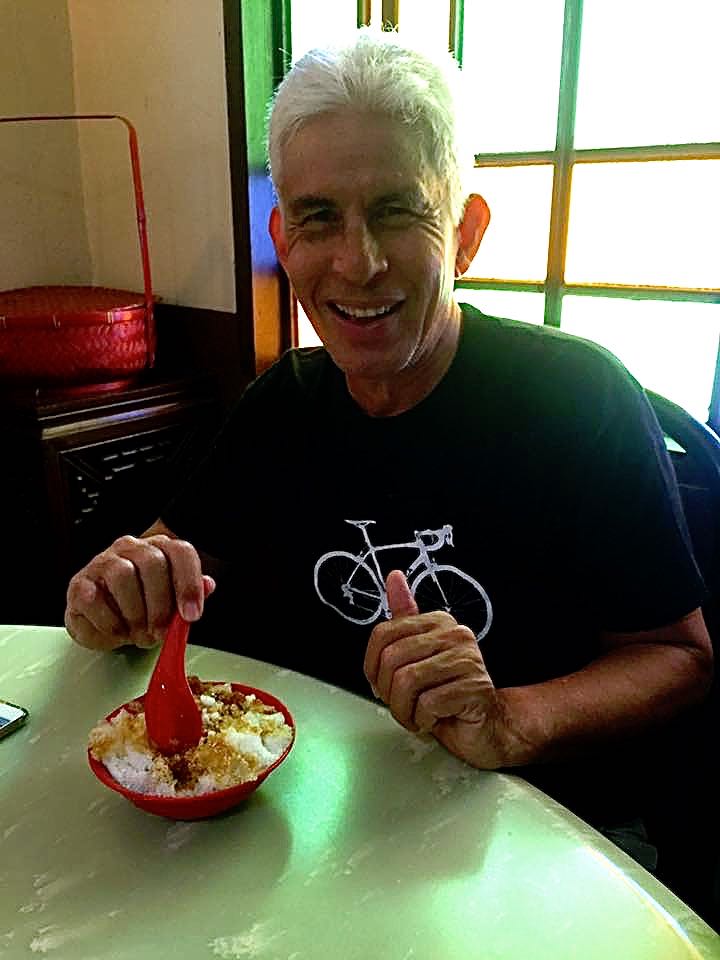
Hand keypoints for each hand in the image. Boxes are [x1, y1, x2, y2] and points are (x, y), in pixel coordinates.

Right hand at [65, 534, 214, 650]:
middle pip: (152, 563)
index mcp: (160, 549)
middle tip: (159, 633)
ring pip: (122, 575)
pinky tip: (117, 631)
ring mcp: (103, 562)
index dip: (189, 584)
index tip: (191, 616)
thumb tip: (208, 585)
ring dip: (134, 613)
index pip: (181, 552)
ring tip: (137, 633)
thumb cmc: (144, 607)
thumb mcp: (173, 603)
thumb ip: (192, 594)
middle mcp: (131, 548)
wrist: (106, 618)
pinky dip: (108, 621)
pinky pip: (92, 597)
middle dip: (160, 605)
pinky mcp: (79, 583)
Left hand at [364, 570, 507, 768]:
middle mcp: (455, 635)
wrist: (486, 727)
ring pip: (407, 682)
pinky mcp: (474, 686)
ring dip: (404, 710)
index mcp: (438, 622)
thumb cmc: (448, 695)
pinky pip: (427, 703)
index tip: (383, 684)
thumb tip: (394, 576)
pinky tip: (434, 720)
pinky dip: (422, 720)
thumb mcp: (418, 655)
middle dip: (389, 692)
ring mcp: (467, 659)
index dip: (373, 667)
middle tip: (403, 704)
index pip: (383, 635)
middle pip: (392, 659)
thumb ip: (404, 618)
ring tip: (417, 714)